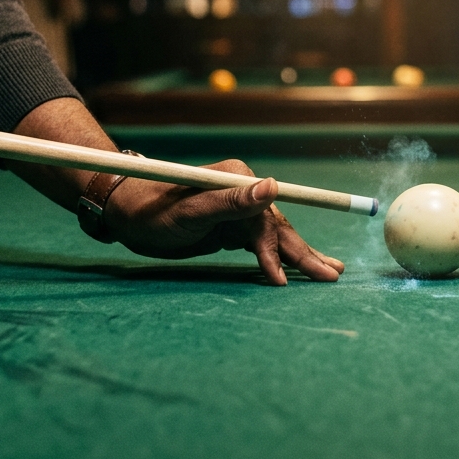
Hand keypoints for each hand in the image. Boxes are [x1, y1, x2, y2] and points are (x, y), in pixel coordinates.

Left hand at [103, 159, 345, 285]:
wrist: (126, 214)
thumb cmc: (151, 212)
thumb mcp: (189, 211)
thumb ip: (230, 202)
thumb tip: (273, 187)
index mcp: (238, 180)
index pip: (268, 220)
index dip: (283, 248)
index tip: (286, 276)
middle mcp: (244, 191)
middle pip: (280, 227)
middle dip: (305, 254)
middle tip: (332, 278)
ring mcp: (239, 209)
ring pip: (275, 237)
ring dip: (301, 256)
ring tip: (330, 272)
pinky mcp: (232, 226)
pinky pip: (262, 243)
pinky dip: (280, 257)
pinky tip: (298, 268)